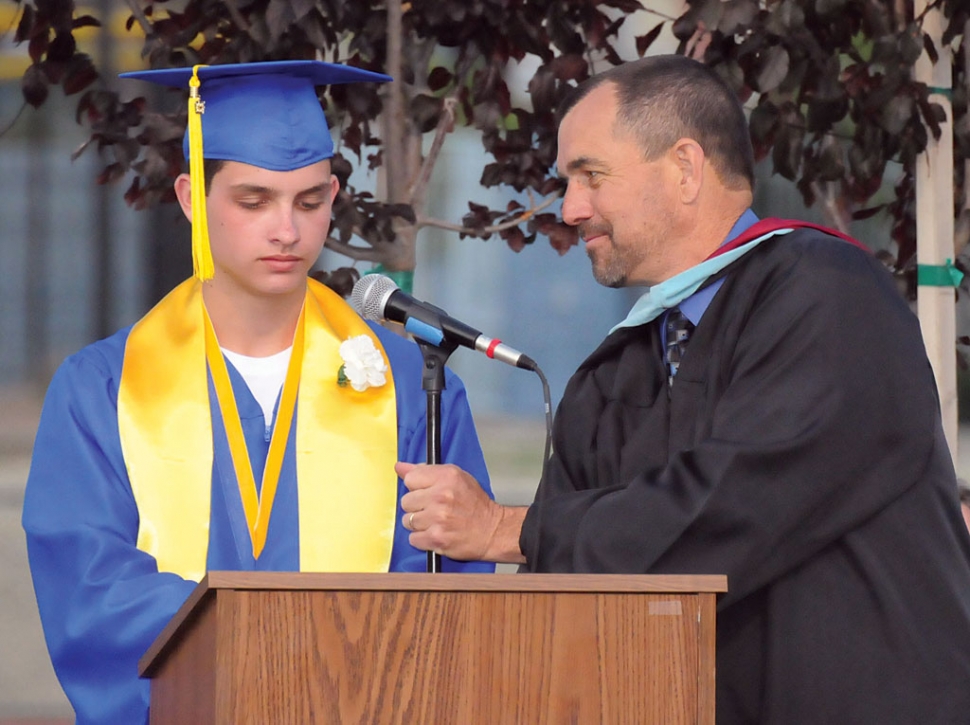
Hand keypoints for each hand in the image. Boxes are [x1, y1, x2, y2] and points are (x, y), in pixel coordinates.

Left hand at [396, 462, 526, 563]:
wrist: (493, 531)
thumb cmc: (475, 504)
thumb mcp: (455, 477)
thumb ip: (426, 470)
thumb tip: (399, 467)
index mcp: (447, 476)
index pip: (410, 478)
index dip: (417, 487)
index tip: (427, 492)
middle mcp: (442, 496)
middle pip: (406, 501)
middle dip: (417, 506)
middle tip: (433, 509)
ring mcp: (438, 518)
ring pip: (407, 521)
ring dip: (419, 524)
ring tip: (435, 522)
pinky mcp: (436, 538)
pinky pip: (413, 538)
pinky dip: (422, 539)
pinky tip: (436, 533)